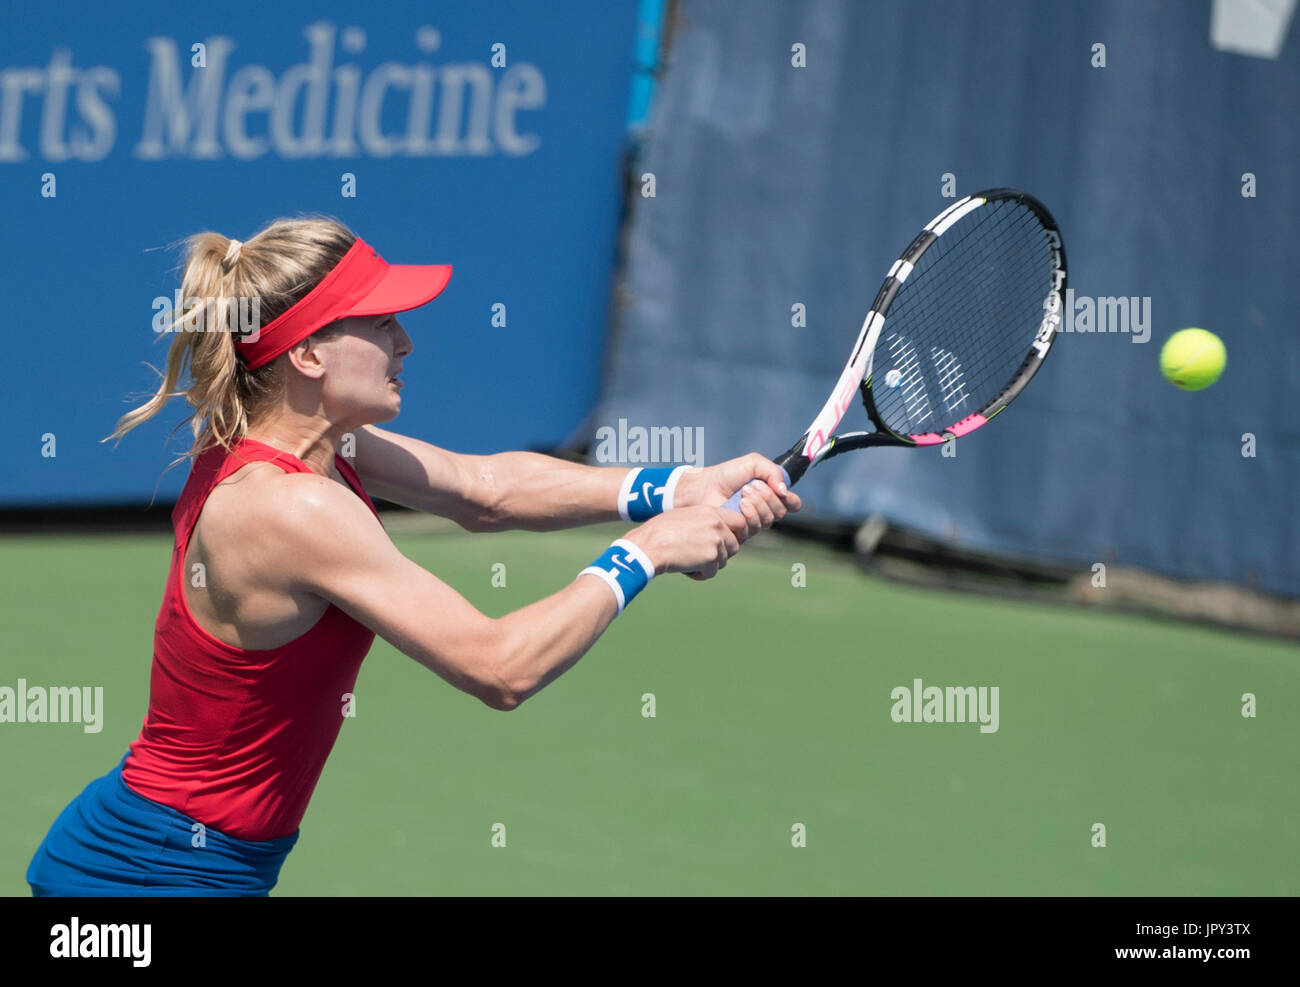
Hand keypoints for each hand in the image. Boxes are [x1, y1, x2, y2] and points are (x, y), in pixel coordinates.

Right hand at [622, 506, 741, 579]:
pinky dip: (700, 574)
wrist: (649, 545)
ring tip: (689, 561)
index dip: (735, 535)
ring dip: (708, 565)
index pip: (740, 523)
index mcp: (711, 511)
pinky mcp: (710, 558)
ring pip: (723, 561)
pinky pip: (712, 572)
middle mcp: (717, 524)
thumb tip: (716, 533)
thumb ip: (704, 522)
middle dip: (721, 554)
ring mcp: (715, 541)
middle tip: (702, 557)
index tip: (726, 543)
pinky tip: (686, 568)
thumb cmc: (659, 531)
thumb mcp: (685, 516)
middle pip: (734, 546)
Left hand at [672, 454, 802, 541]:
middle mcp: (764, 510)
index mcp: (770, 495)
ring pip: (769, 520)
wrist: (704, 487)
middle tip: (751, 486)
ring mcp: (753, 523)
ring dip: (758, 502)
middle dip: (768, 496)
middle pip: (781, 511)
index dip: (792, 500)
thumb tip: (785, 492)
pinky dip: (750, 512)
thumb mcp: (753, 463)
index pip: (792, 504)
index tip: (781, 491)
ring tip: (743, 493)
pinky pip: (756, 527)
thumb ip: (774, 472)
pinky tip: (739, 504)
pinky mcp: (742, 533)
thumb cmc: (726, 475)